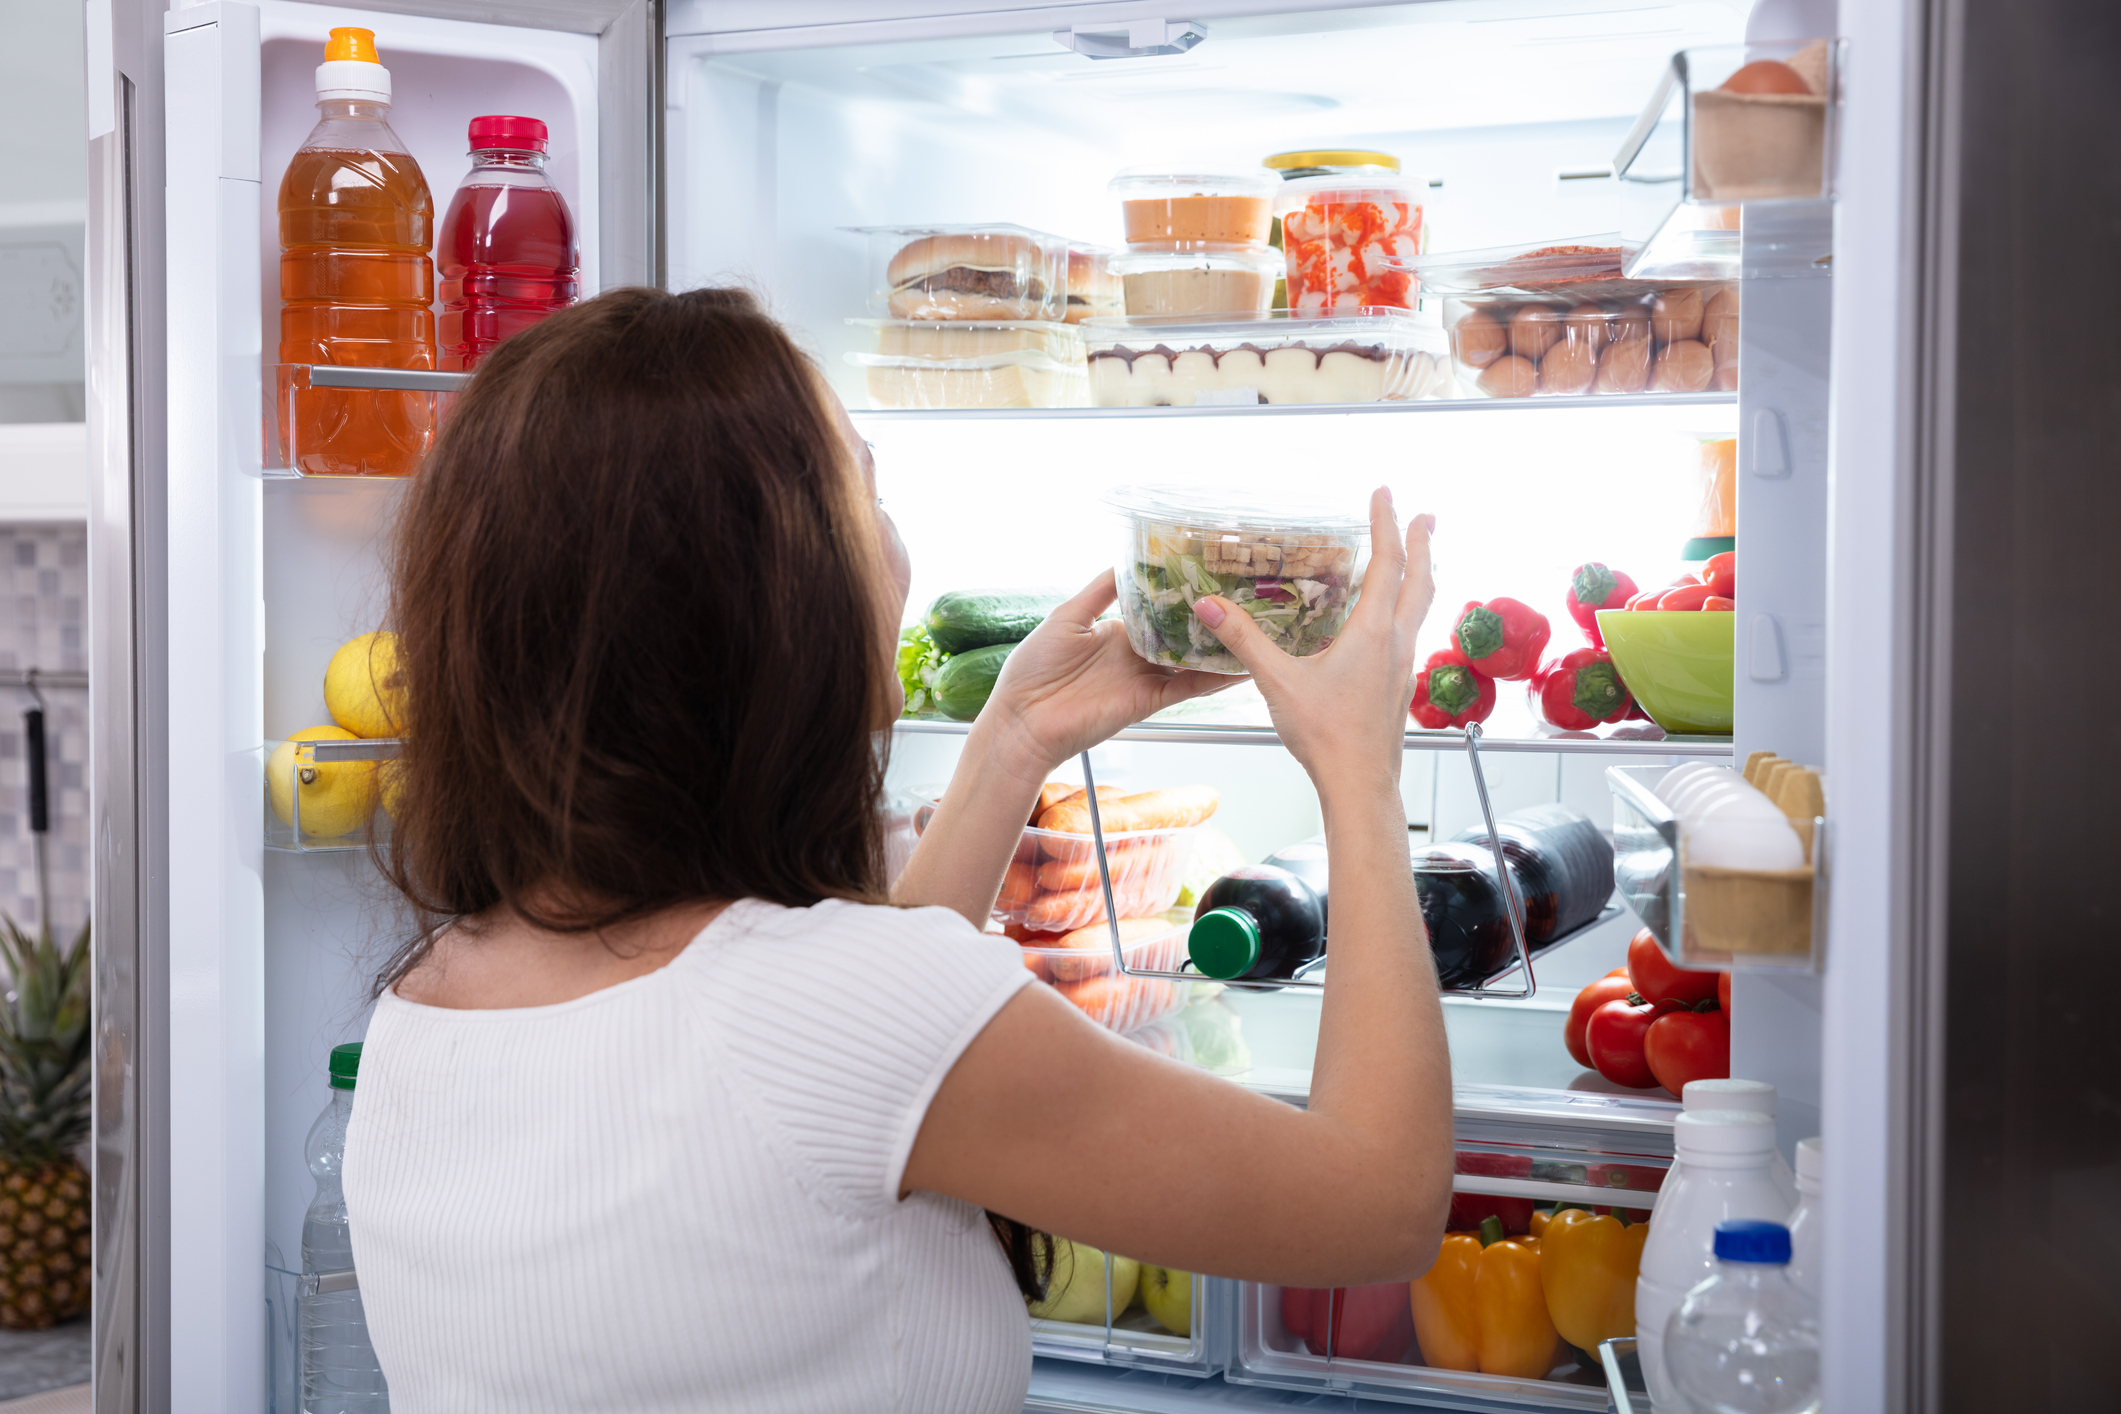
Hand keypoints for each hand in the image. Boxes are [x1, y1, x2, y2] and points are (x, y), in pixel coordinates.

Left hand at [977, 572, 1233, 781]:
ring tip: (1255, 628)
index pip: (1157, 610)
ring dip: (1219, 648)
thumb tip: (1125, 560)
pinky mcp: (1148, 702)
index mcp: (1116, 632)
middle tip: (1245, 597)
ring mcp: (1143, 679)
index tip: (1209, 574)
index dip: (1181, 595)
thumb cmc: (1033, 669)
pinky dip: (1213, 678)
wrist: (1022, 721)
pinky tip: (1239, 665)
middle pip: (1180, 634)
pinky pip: (1186, 687)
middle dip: (1208, 620)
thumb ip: (1099, 591)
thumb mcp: (1066, 616)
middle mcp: (1134, 655)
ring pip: (1191, 660)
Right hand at [1192, 489, 1433, 792]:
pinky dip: (1406, 611)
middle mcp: (1395, 643)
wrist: (1359, 784)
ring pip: (1420, 609)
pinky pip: (1409, 635)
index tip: (1385, 494)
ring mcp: (1402, 667)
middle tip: (1426, 515)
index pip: (1387, 563)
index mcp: (1372, 632)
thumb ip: (1244, 640)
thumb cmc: (1326, 735)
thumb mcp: (1277, 682)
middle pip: (1421, 581)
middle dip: (1423, 543)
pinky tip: (1389, 624)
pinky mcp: (1399, 688)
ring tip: (1416, 560)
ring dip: (1421, 576)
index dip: (1386, 524)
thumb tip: (1209, 606)